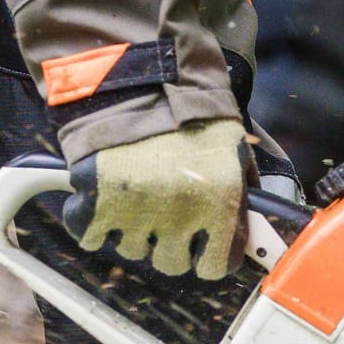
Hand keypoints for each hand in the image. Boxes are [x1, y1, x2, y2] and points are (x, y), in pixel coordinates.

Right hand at [62, 119, 247, 280]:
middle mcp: (180, 215)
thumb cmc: (187, 111)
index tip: (203, 247)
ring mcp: (135, 213)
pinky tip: (105, 197)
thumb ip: (240, 191)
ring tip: (135, 193)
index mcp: (220, 204)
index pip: (218, 264)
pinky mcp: (94, 206)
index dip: (210, 255)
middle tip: (164, 213)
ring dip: (133, 229)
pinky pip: (92, 237)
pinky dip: (94, 222)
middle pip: (173, 263)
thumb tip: (250, 229)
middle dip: (169, 243)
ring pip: (133, 251)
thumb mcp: (231, 147)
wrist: (134, 78)